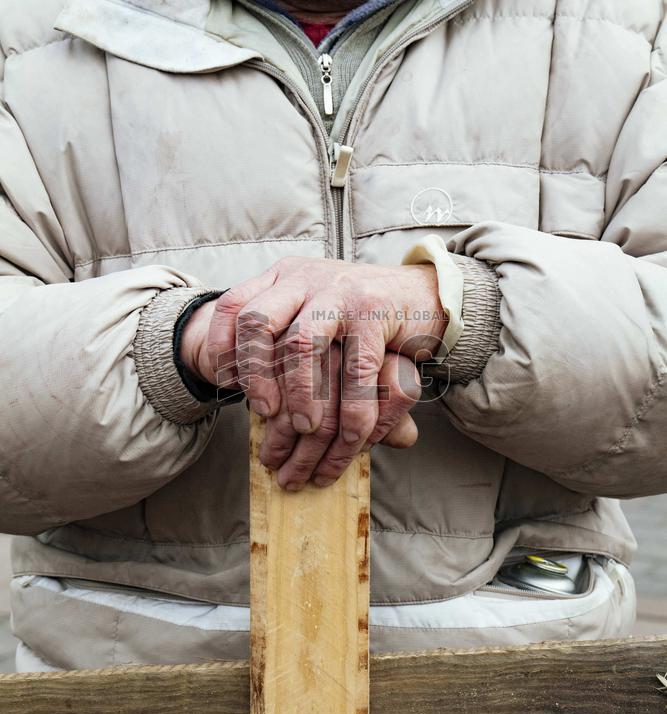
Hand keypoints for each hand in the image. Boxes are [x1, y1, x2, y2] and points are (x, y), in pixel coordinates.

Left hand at [180, 257, 446, 462]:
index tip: (226, 384)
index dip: (219, 346)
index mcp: (284, 278)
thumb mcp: (313, 314)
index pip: (233, 305)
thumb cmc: (359, 315)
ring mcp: (339, 292)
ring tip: (304, 430)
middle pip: (256, 322)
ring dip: (298, 395)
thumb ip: (280, 340)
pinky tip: (351, 435)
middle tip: (264, 414)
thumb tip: (234, 388)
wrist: (422, 293)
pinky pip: (356, 370)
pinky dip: (352, 411)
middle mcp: (305, 279)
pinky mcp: (373, 312)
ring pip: (300, 345)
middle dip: (254, 375)